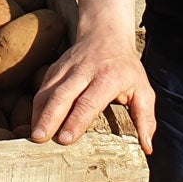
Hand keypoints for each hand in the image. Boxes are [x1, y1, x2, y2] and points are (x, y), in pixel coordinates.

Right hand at [30, 34, 156, 153]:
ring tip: (34, 135)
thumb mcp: (143, 90)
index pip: (89, 101)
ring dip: (39, 113)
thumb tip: (148, 147)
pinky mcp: (54, 68)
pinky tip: (34, 121)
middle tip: (40, 139)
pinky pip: (42, 87)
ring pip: (48, 90)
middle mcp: (84, 71)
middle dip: (50, 118)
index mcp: (108, 78)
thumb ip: (145, 119)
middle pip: (62, 95)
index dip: (76, 120)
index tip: (66, 139)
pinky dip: (37, 105)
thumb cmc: (126, 67)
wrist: (106, 34)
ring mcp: (66, 68)